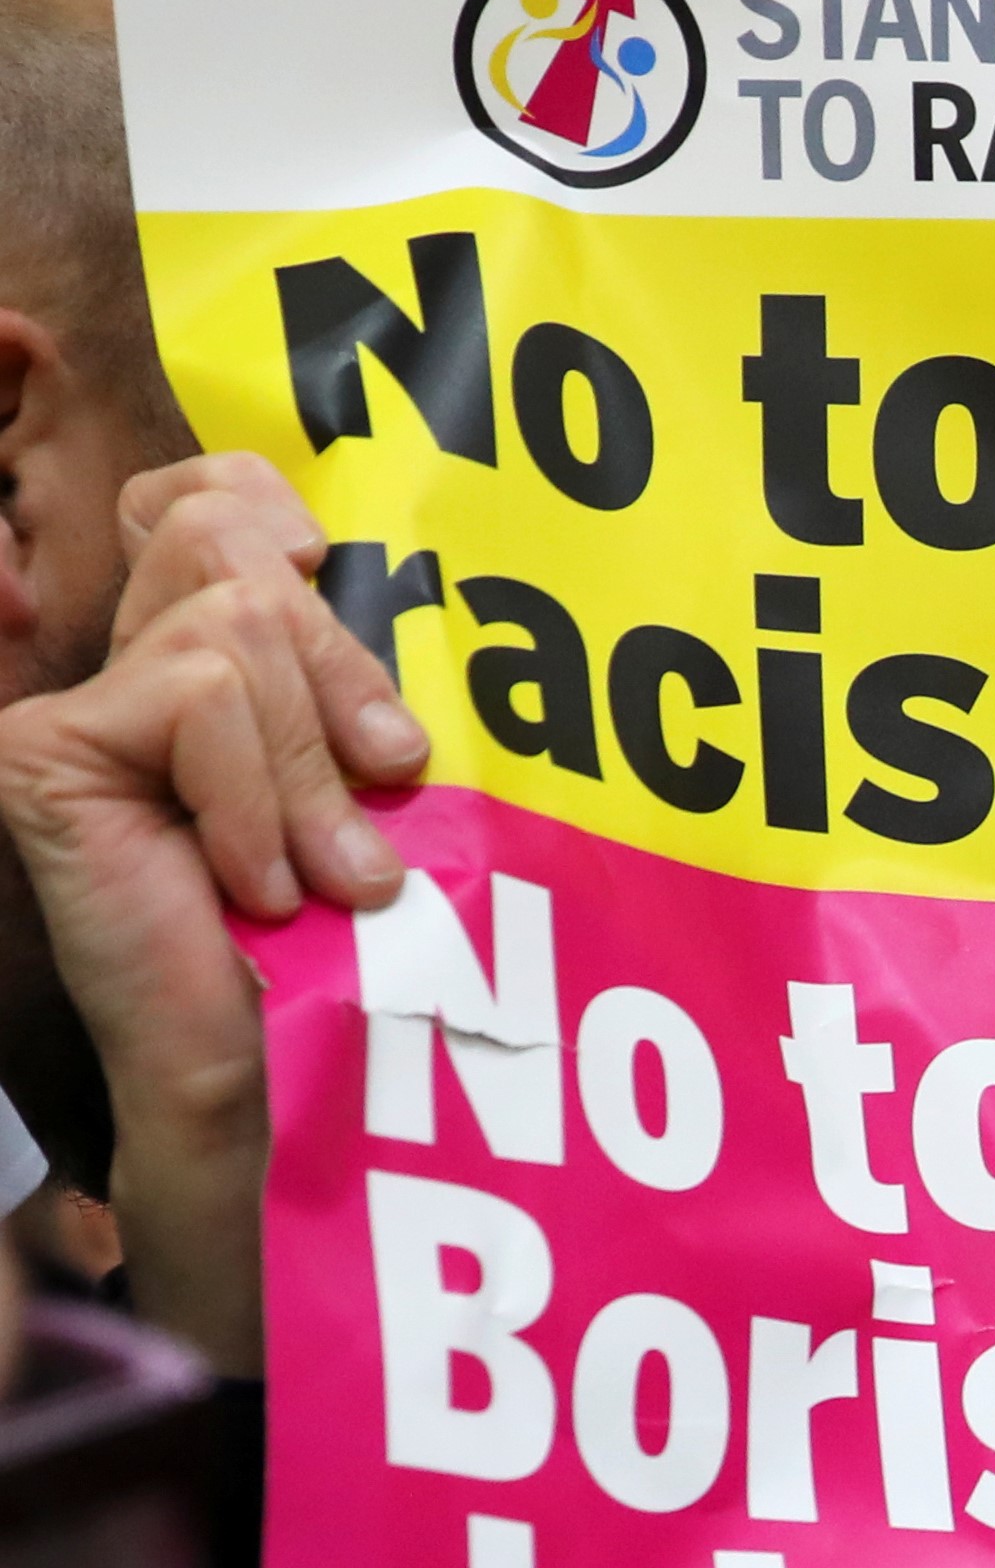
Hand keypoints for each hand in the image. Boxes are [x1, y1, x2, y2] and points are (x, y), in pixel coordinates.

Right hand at [0, 456, 426, 1371]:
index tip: (334, 628)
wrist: (269, 1069)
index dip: (281, 530)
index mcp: (190, 656)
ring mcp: (68, 708)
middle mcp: (115, 667)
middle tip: (379, 796)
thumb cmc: (339, 933)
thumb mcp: (363, 774)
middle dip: (341, 682)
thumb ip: (336, 671)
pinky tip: (257, 883)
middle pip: (240, 556)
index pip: (215, 499)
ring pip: (233, 626)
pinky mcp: (43, 751)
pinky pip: (197, 696)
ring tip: (323, 872)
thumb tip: (322, 548)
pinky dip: (258, 794)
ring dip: (311, 767)